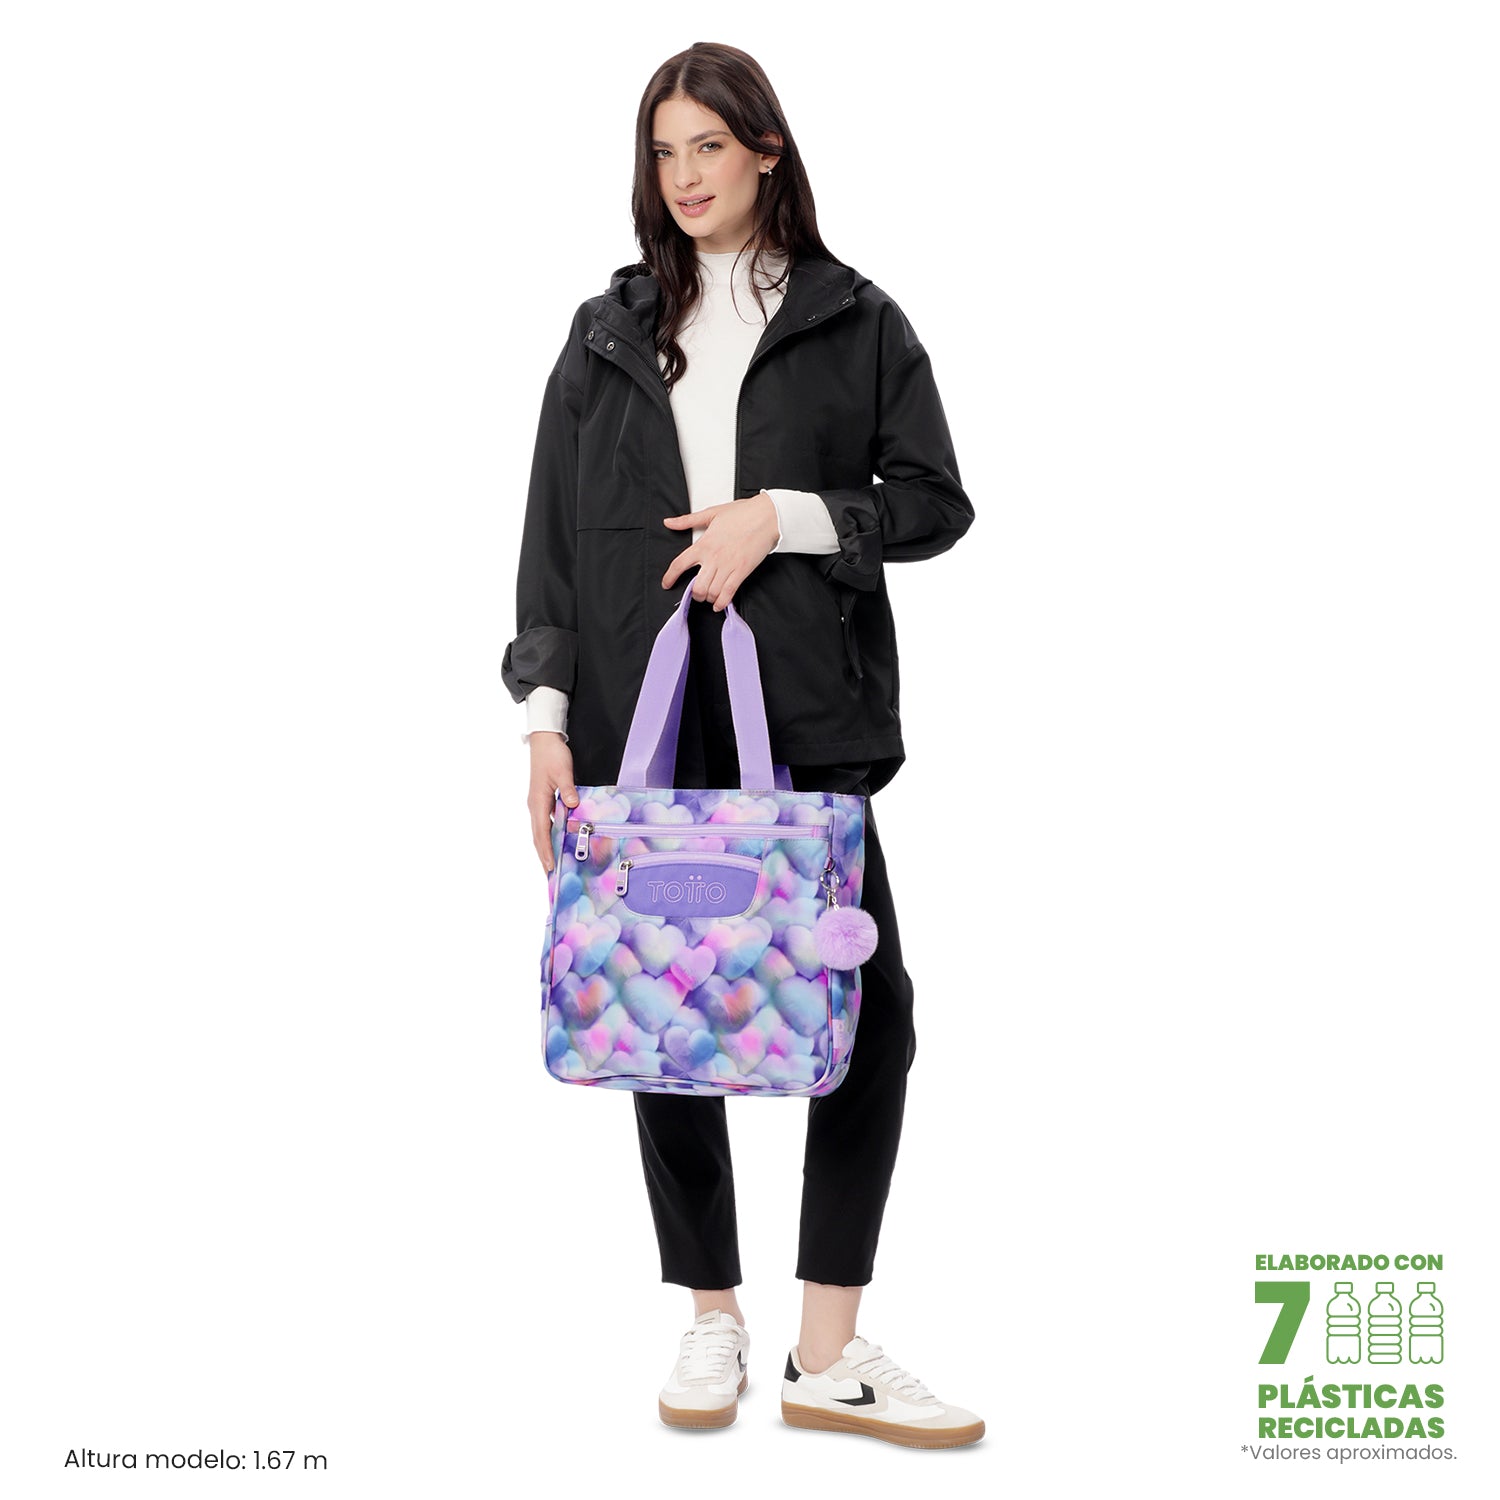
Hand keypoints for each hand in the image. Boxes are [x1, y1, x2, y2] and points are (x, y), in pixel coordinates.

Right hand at [528, 732, 577, 874]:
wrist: (544, 740)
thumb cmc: (552, 754)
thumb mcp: (563, 771)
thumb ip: (568, 789)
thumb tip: (573, 805)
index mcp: (538, 801)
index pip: (541, 831)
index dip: (545, 849)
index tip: (549, 865)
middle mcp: (535, 805)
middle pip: (538, 835)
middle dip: (543, 855)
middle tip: (550, 874)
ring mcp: (538, 803)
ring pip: (541, 830)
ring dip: (545, 847)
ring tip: (552, 863)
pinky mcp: (543, 800)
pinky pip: (546, 822)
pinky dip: (550, 835)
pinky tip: (558, 841)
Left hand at [661, 492, 779, 608]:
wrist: (766, 516)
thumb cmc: (742, 513)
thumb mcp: (711, 513)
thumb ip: (687, 520)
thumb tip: (668, 522)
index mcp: (703, 544)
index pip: (679, 564)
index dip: (670, 577)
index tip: (666, 584)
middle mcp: (713, 558)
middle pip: (697, 587)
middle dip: (695, 594)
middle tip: (697, 593)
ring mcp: (728, 566)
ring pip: (711, 593)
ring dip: (709, 598)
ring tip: (710, 596)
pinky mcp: (742, 572)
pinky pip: (728, 593)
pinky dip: (722, 603)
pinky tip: (719, 604)